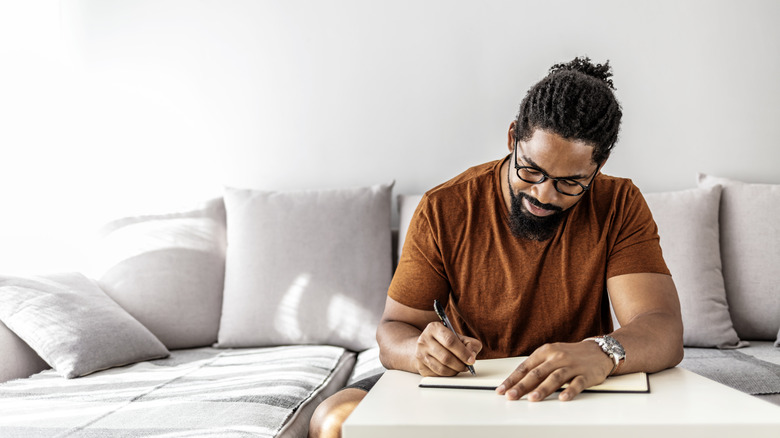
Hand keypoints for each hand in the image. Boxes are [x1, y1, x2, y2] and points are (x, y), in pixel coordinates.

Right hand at [414, 321, 481, 376]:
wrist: (426, 346)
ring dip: (454, 371)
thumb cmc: (444, 341)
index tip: (471, 359)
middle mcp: (424, 340)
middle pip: (445, 357)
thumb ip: (470, 343)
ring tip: (459, 368)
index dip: (463, 352)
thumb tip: (472, 355)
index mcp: (434, 328)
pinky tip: (451, 370)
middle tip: (467, 366)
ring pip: (441, 368)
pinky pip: (437, 375)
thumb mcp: (458, 337)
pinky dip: (447, 375)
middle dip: (460, 364)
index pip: (450, 341)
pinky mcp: (420, 366)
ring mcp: (420, 354)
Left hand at [495, 341, 612, 401]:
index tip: (502, 389)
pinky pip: (577, 383)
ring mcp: (572, 366)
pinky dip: (570, 391)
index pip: (525, 367)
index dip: (513, 379)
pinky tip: (563, 398)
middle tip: (511, 396)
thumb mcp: (551, 355)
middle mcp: (557, 357)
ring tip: (532, 398)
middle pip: (537, 373)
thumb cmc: (570, 354)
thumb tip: (517, 382)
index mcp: (545, 351)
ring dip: (543, 389)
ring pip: (555, 377)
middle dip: (522, 386)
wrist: (598, 351)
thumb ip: (536, 367)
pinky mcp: (586, 374)